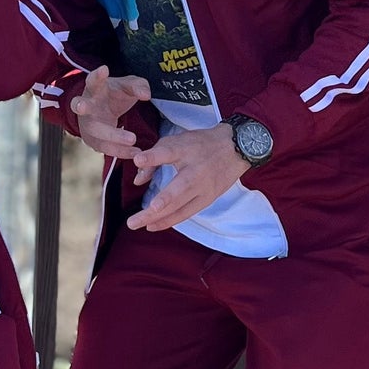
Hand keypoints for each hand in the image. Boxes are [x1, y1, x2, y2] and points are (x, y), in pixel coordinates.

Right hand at [69, 67, 151, 159]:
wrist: (104, 111)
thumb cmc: (115, 94)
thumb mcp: (128, 86)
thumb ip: (138, 87)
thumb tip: (146, 95)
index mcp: (94, 89)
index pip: (93, 80)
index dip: (97, 75)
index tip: (104, 69)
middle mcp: (87, 106)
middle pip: (80, 106)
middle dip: (81, 106)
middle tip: (82, 107)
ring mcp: (88, 125)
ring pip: (95, 132)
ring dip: (113, 137)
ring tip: (133, 139)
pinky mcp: (93, 141)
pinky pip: (105, 148)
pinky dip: (121, 151)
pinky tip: (136, 152)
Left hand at [125, 123, 248, 231]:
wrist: (235, 148)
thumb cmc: (200, 144)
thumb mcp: (177, 142)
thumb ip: (154, 158)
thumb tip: (137, 181)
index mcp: (187, 151)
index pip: (168, 152)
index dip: (153, 157)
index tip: (138, 160)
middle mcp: (196, 172)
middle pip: (173, 193)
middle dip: (153, 209)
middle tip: (132, 221)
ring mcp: (204, 188)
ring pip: (179, 208)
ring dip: (158, 219)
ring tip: (137, 225)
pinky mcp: (208, 199)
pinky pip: (186, 213)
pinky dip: (170, 221)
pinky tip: (153, 226)